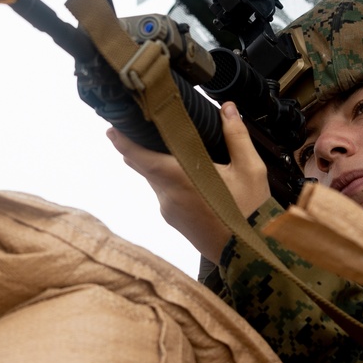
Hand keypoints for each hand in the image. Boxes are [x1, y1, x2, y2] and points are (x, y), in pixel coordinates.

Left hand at [106, 101, 270, 260]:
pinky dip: (169, 182)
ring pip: (156, 182)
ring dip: (159, 166)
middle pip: (146, 168)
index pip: (140, 157)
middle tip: (141, 128)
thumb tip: (227, 108)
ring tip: (171, 149)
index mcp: (179, 178)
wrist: (251, 254)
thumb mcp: (250, 170)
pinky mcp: (176, 223)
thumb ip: (236, 136)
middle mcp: (168, 196)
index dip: (123, 142)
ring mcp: (170, 212)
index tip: (111, 129)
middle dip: (141, 149)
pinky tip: (187, 176)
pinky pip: (165, 196)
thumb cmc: (251, 212)